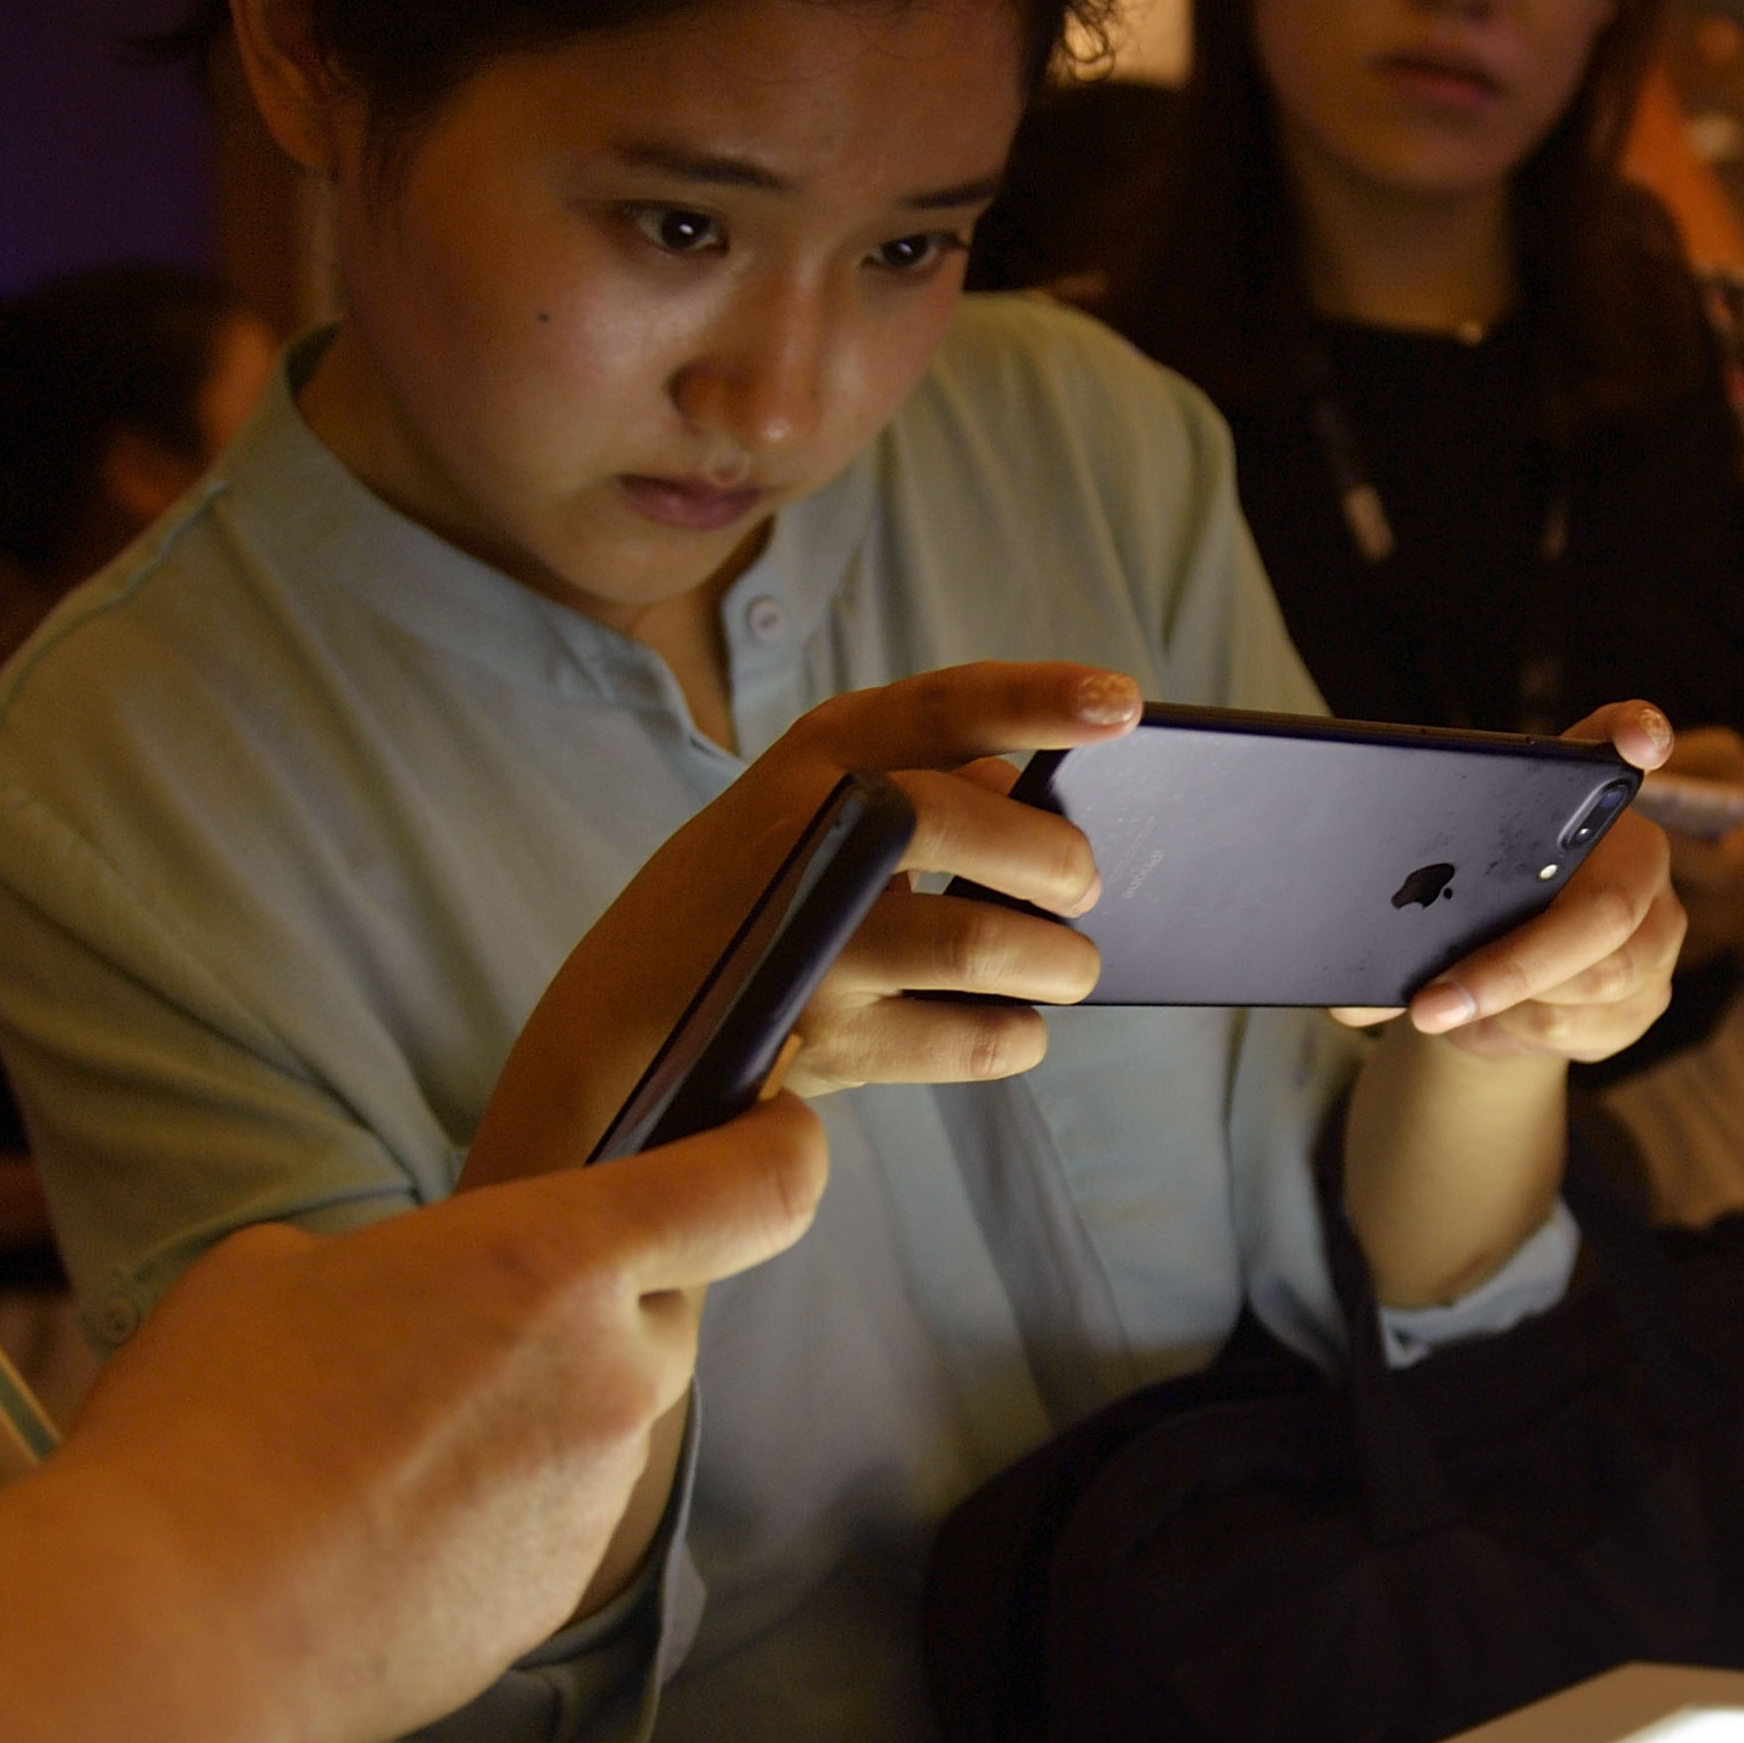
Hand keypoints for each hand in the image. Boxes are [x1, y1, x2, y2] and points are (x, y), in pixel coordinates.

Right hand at [62, 1096, 827, 1742]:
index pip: (760, 1188)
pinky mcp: (556, 1593)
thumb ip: (406, 1265)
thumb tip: (421, 1305)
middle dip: (597, 1297)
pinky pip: (555, 1514)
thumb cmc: (207, 1430)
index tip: (772, 1125)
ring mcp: (593, 1499)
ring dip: (535, 1408)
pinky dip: (498, 1503)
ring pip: (603, 1418)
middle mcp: (611, 1378)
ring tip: (385, 1437)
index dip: (780, 1146)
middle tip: (475, 1313)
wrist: (174, 1638)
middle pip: (664, 1307)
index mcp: (557, 1261)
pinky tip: (381, 1524)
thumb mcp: (282, 1272)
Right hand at [468, 663, 1138, 1180]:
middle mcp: (804, 842)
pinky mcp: (826, 1046)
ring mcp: (811, 948)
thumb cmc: (748, 903)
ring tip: (1070, 966)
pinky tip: (1011, 1022)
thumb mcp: (805, 811)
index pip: (939, 708)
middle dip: (1057, 861)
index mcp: (812, 765)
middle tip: (1084, 886)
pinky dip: (1015, 1033)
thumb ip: (912, 780)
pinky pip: (973, 1040)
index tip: (1121, 700)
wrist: (623, 1029)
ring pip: (982, 942)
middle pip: (966, 825)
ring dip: (1058, 960)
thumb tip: (1027, 784)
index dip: (1035, 697)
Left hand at [1348, 702, 1685, 1067]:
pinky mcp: (1650, 999)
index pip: (1628, 741)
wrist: (1501, 974)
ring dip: (1508, 1007)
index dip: (1638, 733)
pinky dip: (1519, 1033)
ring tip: (1450, 1004)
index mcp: (1587, 797)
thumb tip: (1348, 994)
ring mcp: (1661, 932)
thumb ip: (1406, 906)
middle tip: (1430, 1002)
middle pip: (1607, 912)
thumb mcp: (1440, 883)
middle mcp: (1640, 856)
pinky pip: (1586, 1031)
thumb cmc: (1472, 900)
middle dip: (1513, 967)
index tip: (1639, 742)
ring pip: (1596, 986)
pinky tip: (1485, 1019)